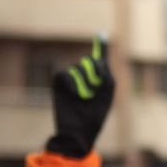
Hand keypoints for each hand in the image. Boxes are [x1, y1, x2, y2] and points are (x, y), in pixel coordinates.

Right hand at [45, 36, 114, 158]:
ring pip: (77, 68)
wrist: (79, 132)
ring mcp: (70, 81)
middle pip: (88, 61)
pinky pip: (65, 73)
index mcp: (97, 80)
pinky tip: (75, 95)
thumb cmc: (95, 117)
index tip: (102, 34)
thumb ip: (107, 74)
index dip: (100, 47)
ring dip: (84, 82)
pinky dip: (72, 83)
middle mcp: (83, 78)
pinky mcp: (59, 84)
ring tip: (84, 98)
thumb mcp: (107, 94)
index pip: (99, 60)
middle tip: (94, 90)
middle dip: (94, 74)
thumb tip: (98, 59)